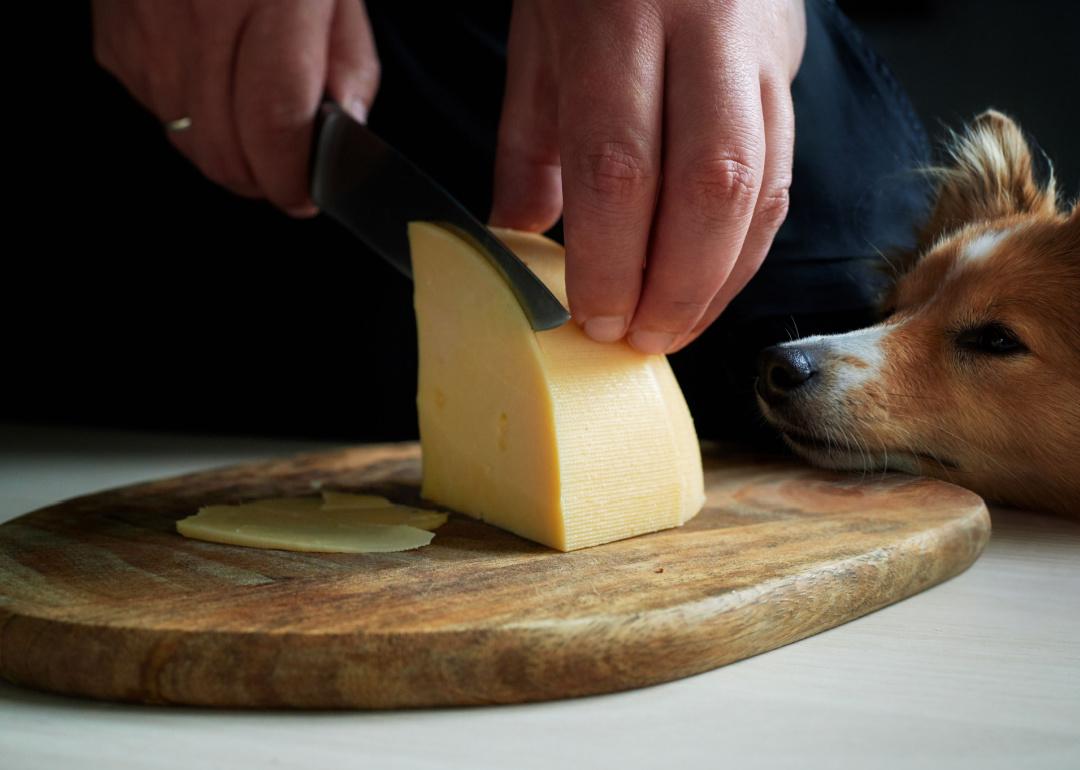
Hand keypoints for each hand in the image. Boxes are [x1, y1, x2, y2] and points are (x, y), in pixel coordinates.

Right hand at [92, 0, 379, 215]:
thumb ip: (350, 62)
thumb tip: (346, 132)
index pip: (275, 119)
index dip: (292, 177)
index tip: (307, 196)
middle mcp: (201, 11)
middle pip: (224, 147)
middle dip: (262, 179)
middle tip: (286, 173)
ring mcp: (148, 25)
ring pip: (187, 140)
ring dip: (227, 153)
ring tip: (254, 124)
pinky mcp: (115, 36)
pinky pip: (156, 109)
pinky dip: (191, 118)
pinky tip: (213, 83)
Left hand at [490, 0, 805, 352]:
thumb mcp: (539, 33)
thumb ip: (528, 140)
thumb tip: (516, 234)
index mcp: (617, 14)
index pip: (618, 166)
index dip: (610, 260)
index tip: (593, 317)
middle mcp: (701, 29)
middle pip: (708, 188)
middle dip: (675, 287)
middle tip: (640, 339)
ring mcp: (755, 48)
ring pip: (761, 187)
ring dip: (719, 279)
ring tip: (676, 327)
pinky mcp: (786, 67)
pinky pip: (783, 174)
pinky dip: (747, 245)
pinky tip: (713, 281)